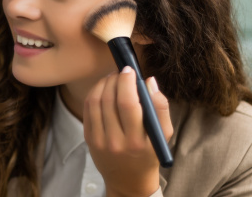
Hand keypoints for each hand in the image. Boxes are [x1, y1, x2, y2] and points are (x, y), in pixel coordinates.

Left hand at [83, 66, 172, 196]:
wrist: (128, 180)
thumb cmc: (149, 153)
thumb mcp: (163, 134)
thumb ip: (160, 107)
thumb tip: (149, 81)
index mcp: (137, 141)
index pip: (128, 104)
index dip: (127, 82)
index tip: (130, 70)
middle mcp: (116, 142)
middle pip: (109, 100)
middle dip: (115, 79)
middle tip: (122, 71)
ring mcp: (99, 141)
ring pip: (95, 101)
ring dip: (103, 83)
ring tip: (113, 78)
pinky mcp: (88, 138)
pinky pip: (87, 109)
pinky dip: (94, 93)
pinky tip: (103, 88)